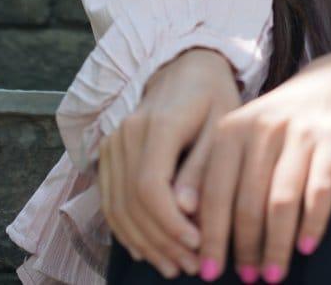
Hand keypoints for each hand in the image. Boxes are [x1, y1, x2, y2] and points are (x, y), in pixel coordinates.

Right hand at [97, 46, 241, 278]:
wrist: (186, 67)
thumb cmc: (213, 96)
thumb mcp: (222, 125)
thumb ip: (203, 167)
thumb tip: (186, 210)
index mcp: (158, 123)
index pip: (150, 186)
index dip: (170, 224)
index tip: (197, 244)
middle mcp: (127, 132)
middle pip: (132, 202)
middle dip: (160, 242)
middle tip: (191, 266)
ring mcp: (113, 142)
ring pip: (117, 206)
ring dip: (144, 243)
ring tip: (175, 266)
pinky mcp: (108, 152)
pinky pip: (109, 200)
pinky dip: (125, 230)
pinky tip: (148, 250)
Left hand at [191, 47, 330, 282]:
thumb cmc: (284, 120)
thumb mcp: (246, 134)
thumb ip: (219, 171)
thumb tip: (190, 225)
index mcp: (233, 128)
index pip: (215, 192)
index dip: (211, 236)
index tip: (207, 273)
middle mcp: (263, 126)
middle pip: (247, 201)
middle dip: (245, 248)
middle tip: (249, 279)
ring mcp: (300, 129)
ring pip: (281, 201)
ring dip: (276, 245)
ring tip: (273, 275)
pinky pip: (320, 189)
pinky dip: (312, 222)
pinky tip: (307, 247)